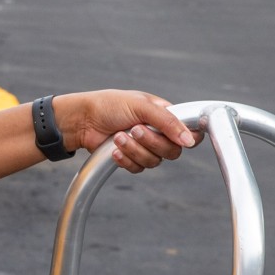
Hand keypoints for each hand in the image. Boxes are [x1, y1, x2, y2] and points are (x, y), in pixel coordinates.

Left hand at [53, 90, 199, 173]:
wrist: (83, 120)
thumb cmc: (110, 105)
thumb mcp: (141, 106)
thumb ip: (167, 122)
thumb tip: (189, 140)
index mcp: (165, 116)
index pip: (190, 132)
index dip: (188, 139)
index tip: (178, 139)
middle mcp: (159, 133)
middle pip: (172, 151)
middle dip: (151, 142)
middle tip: (134, 129)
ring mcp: (146, 148)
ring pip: (154, 162)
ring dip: (134, 150)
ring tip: (118, 136)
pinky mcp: (132, 159)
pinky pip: (138, 168)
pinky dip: (126, 159)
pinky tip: (114, 149)